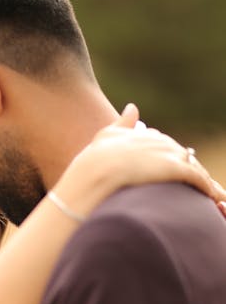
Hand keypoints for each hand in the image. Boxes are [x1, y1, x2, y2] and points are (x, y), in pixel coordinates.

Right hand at [57, 103, 225, 217]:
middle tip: (194, 182)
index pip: (161, 143)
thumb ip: (121, 124)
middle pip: (179, 153)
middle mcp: (157, 140)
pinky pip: (196, 177)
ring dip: (200, 177)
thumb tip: (133, 108)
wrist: (94, 174)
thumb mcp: (104, 138)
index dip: (166, 157)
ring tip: (209, 191)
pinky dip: (206, 186)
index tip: (168, 169)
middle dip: (186, 166)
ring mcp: (167, 154)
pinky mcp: (175, 168)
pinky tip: (212, 196)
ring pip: (190, 164)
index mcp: (141, 135)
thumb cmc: (92, 162)